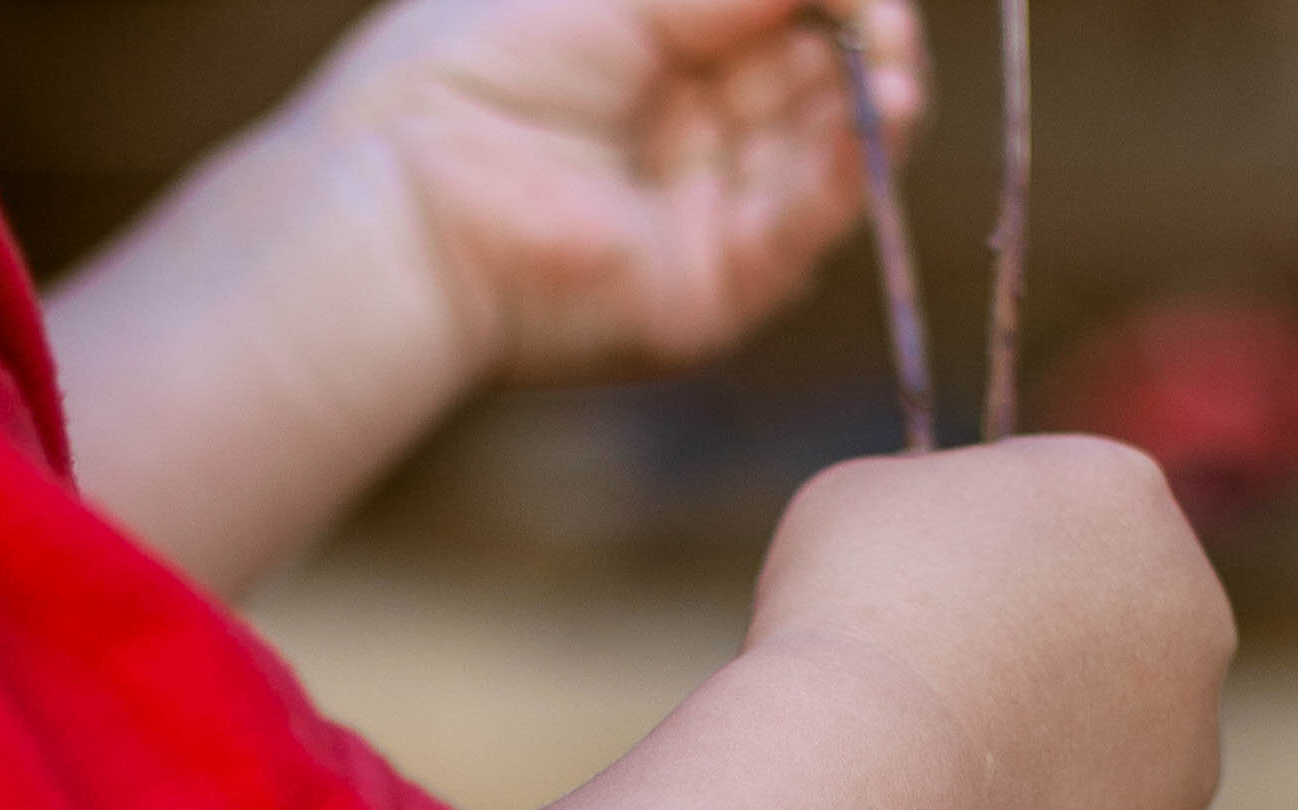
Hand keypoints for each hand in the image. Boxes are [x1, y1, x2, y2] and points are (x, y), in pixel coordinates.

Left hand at [316, 0, 913, 384]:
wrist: (407, 199)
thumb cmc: (478, 70)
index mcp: (647, 60)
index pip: (779, 18)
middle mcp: (678, 140)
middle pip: (816, 81)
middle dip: (863, 41)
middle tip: (880, 20)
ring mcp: (698, 220)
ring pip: (825, 154)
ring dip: (871, 106)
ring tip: (890, 70)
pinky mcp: (706, 295)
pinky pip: (800, 231)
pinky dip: (849, 176)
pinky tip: (878, 120)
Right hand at [752, 430, 1231, 809]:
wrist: (869, 787)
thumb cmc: (845, 625)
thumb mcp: (858, 506)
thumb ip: (925, 513)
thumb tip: (930, 556)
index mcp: (1120, 497)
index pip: (1053, 521)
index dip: (970, 563)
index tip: (906, 600)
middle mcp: (1192, 616)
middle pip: (1099, 638)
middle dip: (1027, 665)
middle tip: (924, 702)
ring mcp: (1189, 751)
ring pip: (1100, 758)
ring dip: (1031, 768)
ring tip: (927, 791)